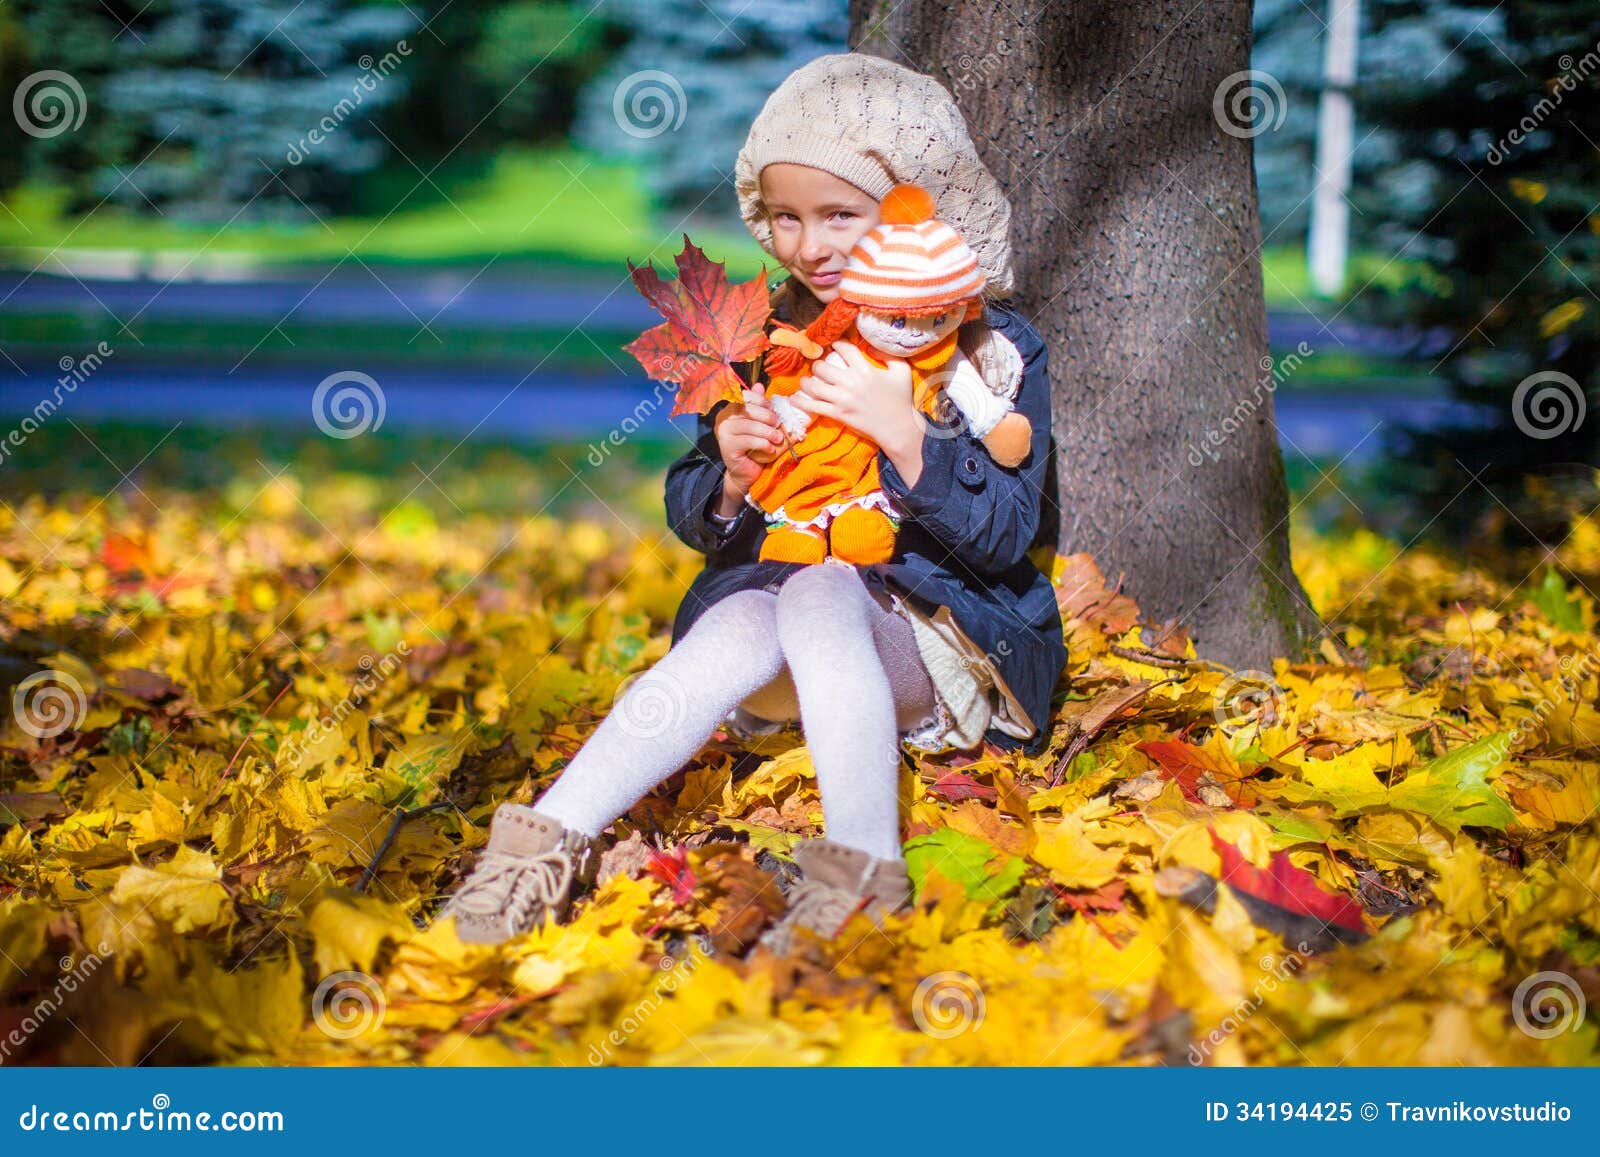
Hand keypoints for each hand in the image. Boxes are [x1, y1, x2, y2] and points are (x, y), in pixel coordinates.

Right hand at [713, 384, 782, 513]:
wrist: (747, 472)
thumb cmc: (755, 446)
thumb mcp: (760, 424)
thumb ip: (759, 406)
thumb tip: (759, 385)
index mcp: (730, 409)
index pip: (746, 397)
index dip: (763, 402)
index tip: (775, 411)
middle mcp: (723, 418)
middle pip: (747, 410)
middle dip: (767, 417)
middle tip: (778, 425)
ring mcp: (722, 432)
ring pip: (748, 426)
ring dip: (767, 432)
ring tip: (778, 438)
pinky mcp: (726, 447)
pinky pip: (748, 441)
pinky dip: (762, 444)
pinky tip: (770, 449)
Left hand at [792, 341, 925, 483]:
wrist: (898, 428)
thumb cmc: (901, 399)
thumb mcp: (901, 371)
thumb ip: (887, 354)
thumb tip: (869, 345)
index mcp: (865, 369)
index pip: (844, 349)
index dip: (836, 344)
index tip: (834, 345)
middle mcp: (851, 382)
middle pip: (822, 367)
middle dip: (818, 364)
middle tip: (819, 366)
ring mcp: (842, 399)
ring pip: (814, 385)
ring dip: (807, 381)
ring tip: (806, 380)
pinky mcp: (838, 414)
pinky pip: (814, 406)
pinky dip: (801, 401)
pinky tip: (794, 397)